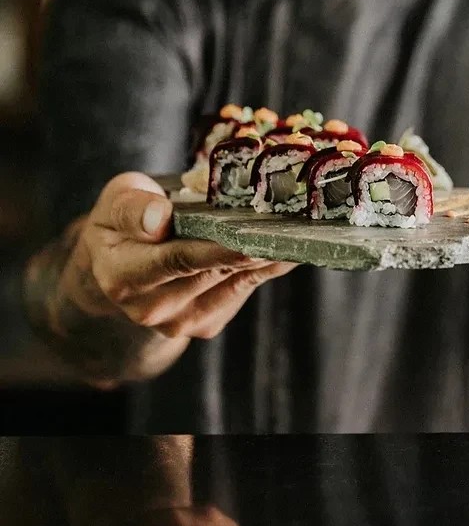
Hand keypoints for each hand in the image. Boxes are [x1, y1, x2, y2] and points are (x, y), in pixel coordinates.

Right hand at [61, 171, 293, 343]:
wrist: (118, 266)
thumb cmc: (122, 222)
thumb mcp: (117, 200)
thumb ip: (132, 207)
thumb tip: (158, 218)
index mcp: (123, 275)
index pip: (178, 259)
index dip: (217, 248)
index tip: (251, 235)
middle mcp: (151, 308)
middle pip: (213, 273)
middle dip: (251, 247)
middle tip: (288, 222)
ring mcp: (181, 322)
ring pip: (235, 283)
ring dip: (266, 257)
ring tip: (294, 230)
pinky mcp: (206, 324)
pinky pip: (243, 291)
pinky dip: (266, 267)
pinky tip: (285, 245)